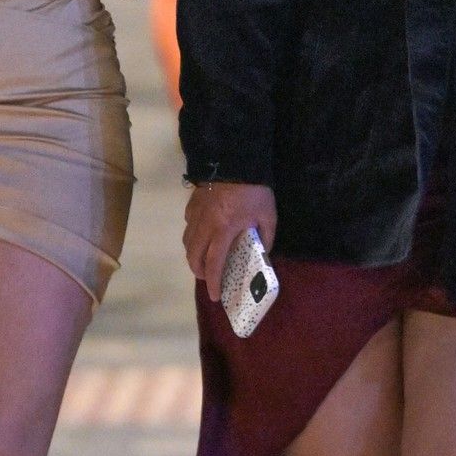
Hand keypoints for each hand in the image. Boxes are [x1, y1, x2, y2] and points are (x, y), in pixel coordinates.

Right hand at [184, 181, 276, 302]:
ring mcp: (196, 214)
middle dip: (199, 272)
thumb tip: (263, 252)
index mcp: (224, 230)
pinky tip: (202, 235)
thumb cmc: (254, 189)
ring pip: (187, 242)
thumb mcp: (268, 215)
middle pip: (194, 256)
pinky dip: (192, 236)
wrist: (235, 159)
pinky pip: (188, 225)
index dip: (213, 282)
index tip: (214, 296)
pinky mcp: (192, 203)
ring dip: (193, 255)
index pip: (214, 263)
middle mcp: (205, 225)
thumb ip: (266, 237)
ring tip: (203, 260)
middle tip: (208, 278)